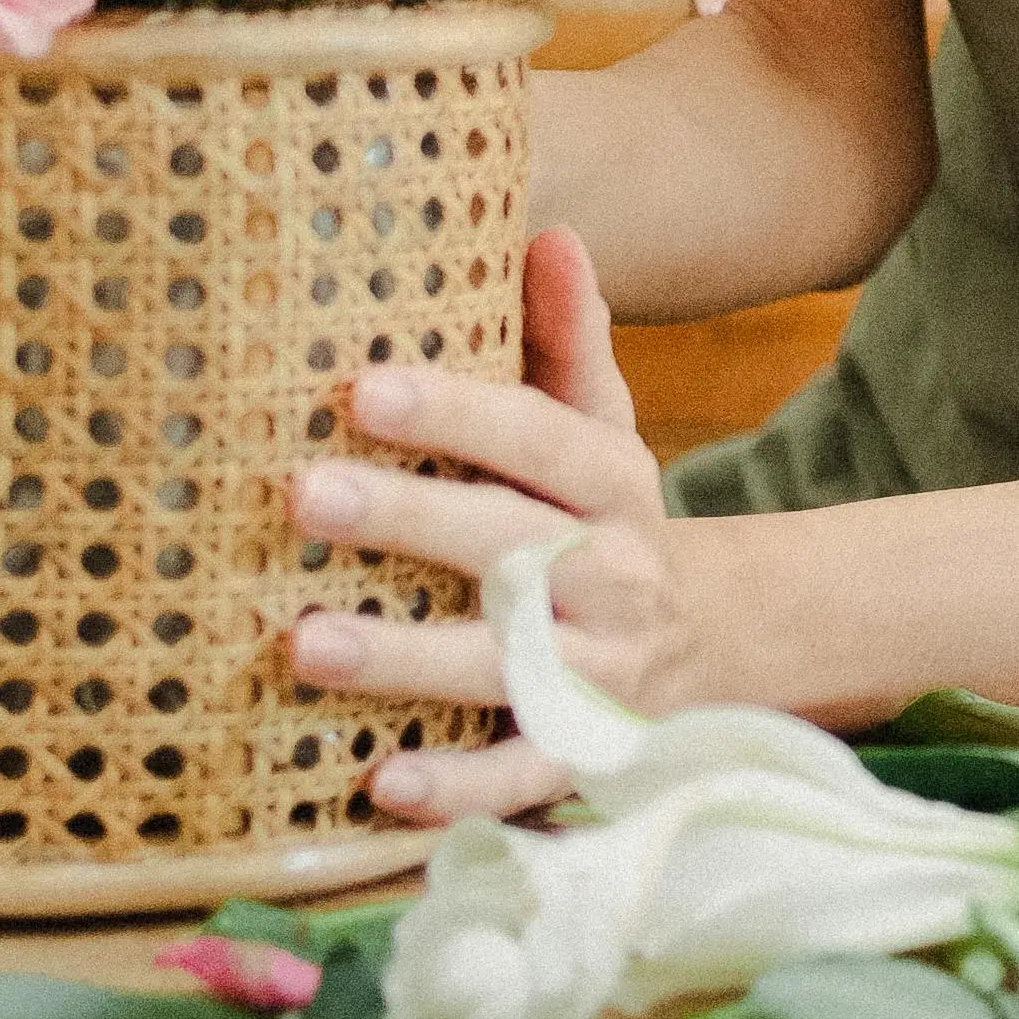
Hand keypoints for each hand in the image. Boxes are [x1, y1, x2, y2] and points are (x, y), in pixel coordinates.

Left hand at [281, 225, 703, 823]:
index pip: (535, 437)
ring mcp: (599, 672)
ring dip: (404, 659)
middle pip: (511, 543)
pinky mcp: (583, 756)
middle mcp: (610, 574)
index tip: (361, 385)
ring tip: (301, 642)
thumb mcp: (602, 430)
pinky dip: (457, 790)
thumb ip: (570, 339)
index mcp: (611, 483)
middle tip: (304, 495)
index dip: (455, 411)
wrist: (717, 647)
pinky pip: (521, 777)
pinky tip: (378, 785)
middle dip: (410, 519)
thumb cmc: (607, 522)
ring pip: (505, 663)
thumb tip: (546, 229)